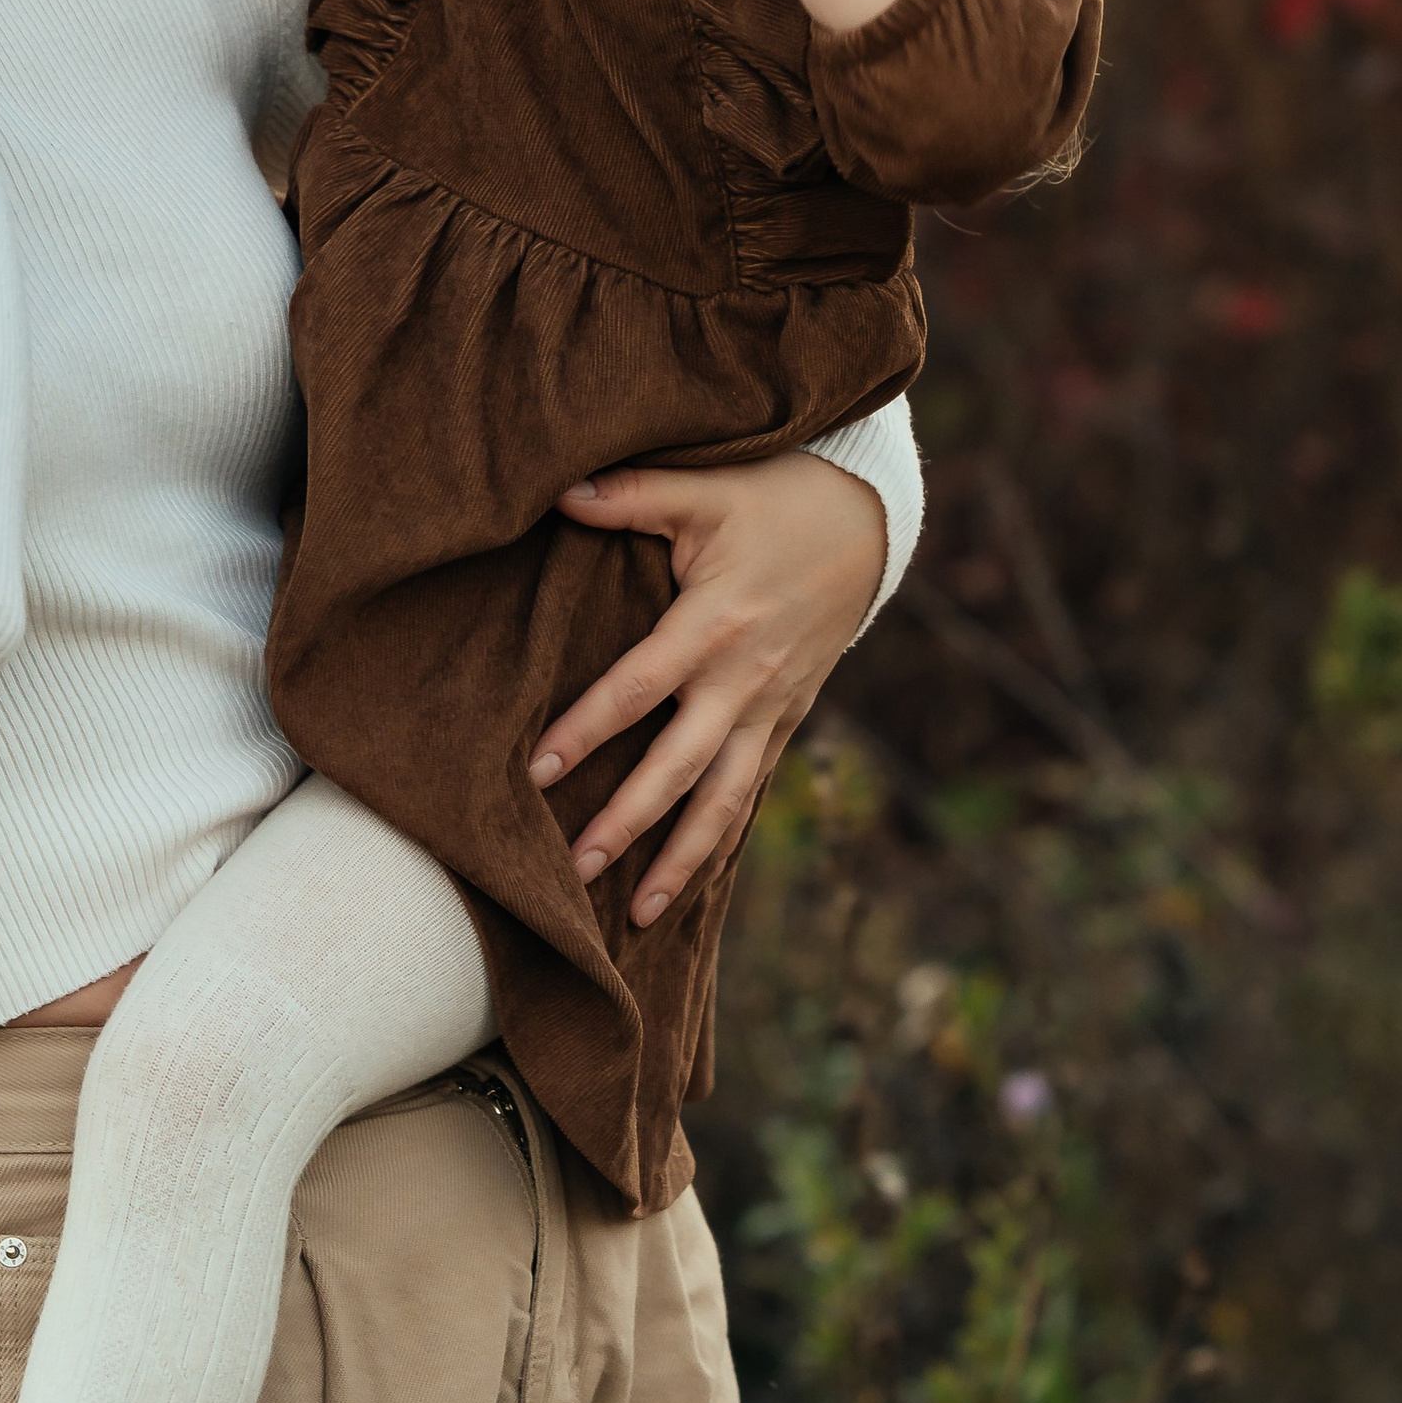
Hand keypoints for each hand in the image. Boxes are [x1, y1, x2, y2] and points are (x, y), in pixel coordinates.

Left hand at [532, 448, 886, 924]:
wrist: (867, 524)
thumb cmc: (775, 498)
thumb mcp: (706, 489)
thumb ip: (632, 495)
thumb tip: (558, 489)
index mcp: (713, 625)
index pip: (634, 689)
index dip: (583, 731)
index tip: (534, 771)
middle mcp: (743, 680)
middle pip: (678, 768)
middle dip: (625, 823)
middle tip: (572, 872)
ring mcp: (771, 707)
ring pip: (725, 800)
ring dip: (681, 860)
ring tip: (639, 914)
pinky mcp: (788, 718)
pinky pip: (752, 789)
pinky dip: (722, 838)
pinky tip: (692, 880)